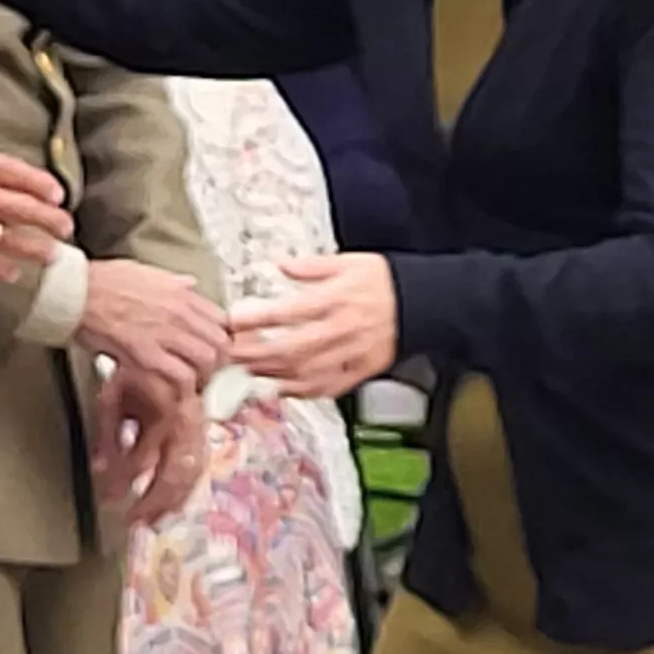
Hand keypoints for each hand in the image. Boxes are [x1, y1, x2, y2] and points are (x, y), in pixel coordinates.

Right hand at [78, 260, 228, 412]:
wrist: (74, 292)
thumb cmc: (101, 282)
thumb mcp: (145, 272)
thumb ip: (172, 281)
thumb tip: (189, 283)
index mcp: (180, 293)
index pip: (222, 320)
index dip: (221, 340)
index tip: (214, 351)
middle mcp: (178, 312)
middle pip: (221, 343)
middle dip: (218, 363)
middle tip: (207, 374)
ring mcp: (164, 333)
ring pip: (207, 361)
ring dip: (203, 377)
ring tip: (192, 386)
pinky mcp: (145, 354)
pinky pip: (180, 376)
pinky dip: (183, 388)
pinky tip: (175, 391)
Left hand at [90, 374, 207, 525]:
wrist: (165, 348)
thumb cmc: (134, 371)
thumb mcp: (112, 399)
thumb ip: (108, 437)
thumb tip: (100, 472)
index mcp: (165, 410)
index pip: (144, 459)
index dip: (124, 482)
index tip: (108, 498)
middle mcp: (188, 421)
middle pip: (176, 473)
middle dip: (155, 502)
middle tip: (136, 521)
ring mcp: (198, 426)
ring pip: (192, 472)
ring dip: (172, 499)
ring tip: (153, 516)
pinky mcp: (201, 430)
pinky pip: (198, 465)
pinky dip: (185, 487)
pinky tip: (172, 500)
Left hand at [230, 254, 397, 399]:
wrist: (421, 303)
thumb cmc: (384, 281)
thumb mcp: (348, 262)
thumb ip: (312, 266)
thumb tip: (281, 264)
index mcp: (336, 299)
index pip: (289, 311)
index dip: (258, 318)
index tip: (234, 321)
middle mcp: (342, 329)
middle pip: (291, 348)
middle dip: (257, 353)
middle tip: (232, 354)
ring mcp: (351, 353)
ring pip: (306, 371)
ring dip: (274, 374)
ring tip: (250, 370)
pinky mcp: (361, 370)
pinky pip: (329, 387)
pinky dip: (304, 391)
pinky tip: (283, 389)